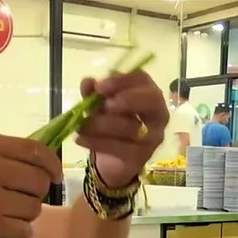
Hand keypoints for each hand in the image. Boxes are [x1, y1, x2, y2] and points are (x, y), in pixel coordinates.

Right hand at [0, 134, 59, 237]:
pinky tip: (7, 228)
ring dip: (27, 214)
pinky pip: (23, 229)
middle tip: (22, 198)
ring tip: (10, 213)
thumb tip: (44, 161)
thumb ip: (4, 153)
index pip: (37, 152)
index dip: (52, 166)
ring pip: (34, 208)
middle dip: (37, 193)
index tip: (54, 176)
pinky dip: (20, 231)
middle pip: (40, 182)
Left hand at [74, 70, 168, 188]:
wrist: (111, 159)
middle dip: (129, 99)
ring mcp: (153, 137)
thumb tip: (88, 82)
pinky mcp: (141, 157)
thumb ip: (93, 92)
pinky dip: (97, 143)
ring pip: (131, 127)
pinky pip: (120, 148)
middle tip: (106, 104)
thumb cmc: (109, 123)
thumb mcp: (98, 105)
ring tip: (81, 125)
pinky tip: (80, 139)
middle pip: (152, 100)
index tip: (100, 85)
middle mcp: (157, 113)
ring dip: (102, 124)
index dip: (122, 80)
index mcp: (147, 92)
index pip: (142, 79)